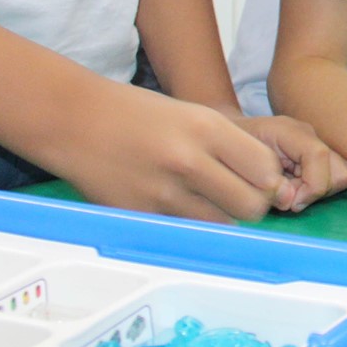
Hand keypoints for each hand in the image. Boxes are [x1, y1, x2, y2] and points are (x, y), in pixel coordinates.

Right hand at [48, 82, 287, 223]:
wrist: (76, 121)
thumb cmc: (141, 115)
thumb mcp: (195, 114)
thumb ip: (232, 146)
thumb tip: (270, 183)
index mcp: (207, 128)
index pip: (266, 170)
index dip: (269, 179)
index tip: (259, 178)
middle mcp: (188, 161)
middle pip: (251, 205)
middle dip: (253, 204)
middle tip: (240, 196)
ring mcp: (162, 193)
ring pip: (221, 225)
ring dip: (223, 218)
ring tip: (208, 200)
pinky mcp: (140, 216)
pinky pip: (185, 232)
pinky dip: (190, 225)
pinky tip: (178, 205)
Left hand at [228, 113, 346, 212]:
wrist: (230, 135)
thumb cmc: (231, 149)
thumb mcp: (242, 164)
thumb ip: (266, 182)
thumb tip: (291, 201)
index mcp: (290, 132)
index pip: (318, 155)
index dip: (311, 186)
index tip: (291, 203)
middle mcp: (310, 136)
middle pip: (340, 171)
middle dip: (316, 191)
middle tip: (288, 197)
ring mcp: (317, 146)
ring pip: (341, 177)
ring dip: (317, 191)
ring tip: (290, 192)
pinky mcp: (319, 158)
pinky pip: (332, 180)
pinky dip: (315, 189)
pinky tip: (294, 188)